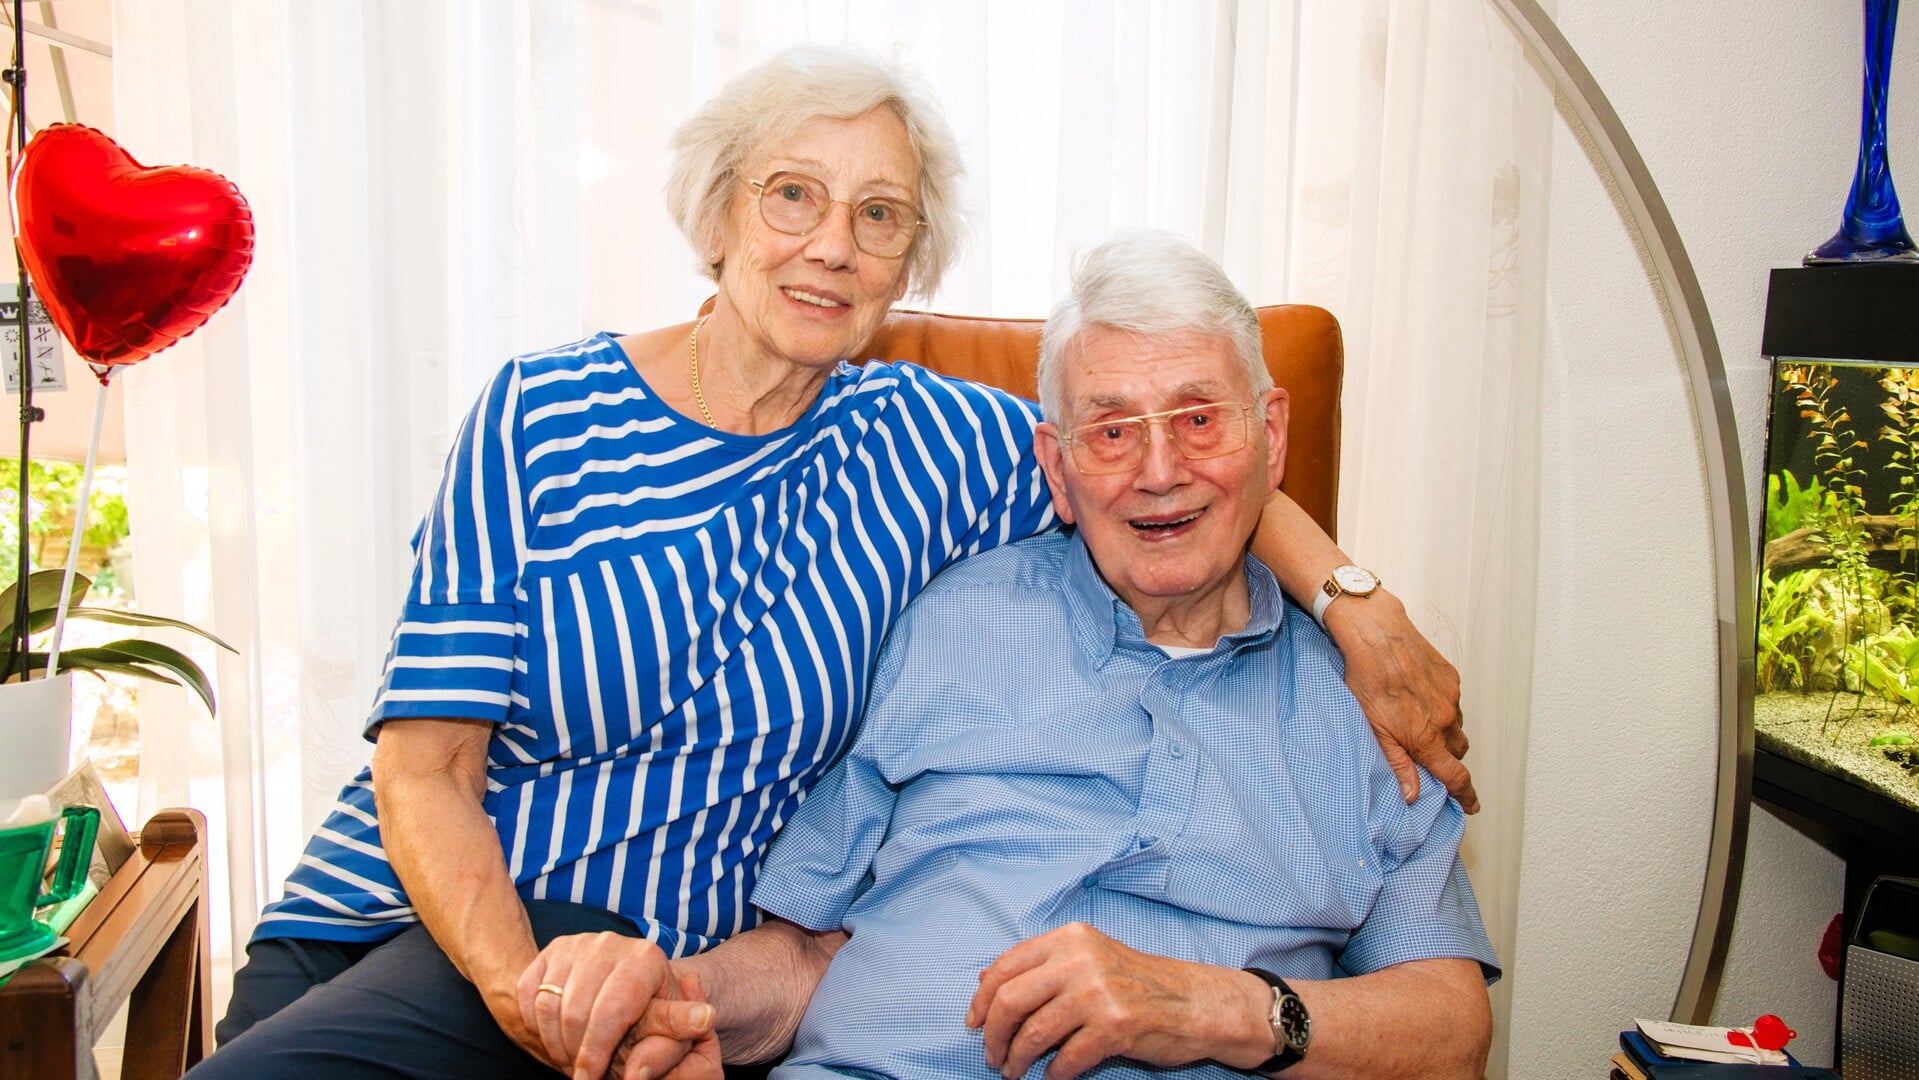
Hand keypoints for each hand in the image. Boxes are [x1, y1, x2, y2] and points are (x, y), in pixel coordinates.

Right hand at [517, 931, 715, 1079]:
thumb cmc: (655, 1017)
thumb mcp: (674, 1033)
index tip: (589, 1079)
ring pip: (547, 1002)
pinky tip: (555, 1035)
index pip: (611, 1012)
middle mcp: (610, 943)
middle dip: (573, 1051)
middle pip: (575, 1010)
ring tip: (570, 1057)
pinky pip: (528, 992)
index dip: (596, 1053)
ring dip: (553, 1040)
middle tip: (579, 1072)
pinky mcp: (552, 949)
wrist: (634, 988)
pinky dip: (534, 1022)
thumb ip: (670, 1043)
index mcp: (646, 959)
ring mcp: (578, 943)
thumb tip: (684, 1035)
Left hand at [964, 923, 1269, 1079]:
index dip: (982, 999)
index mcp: (1070, 939)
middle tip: (990, 1054)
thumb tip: (983, 980)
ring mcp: (1099, 993)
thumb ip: (1041, 964)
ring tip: (1013, 1071)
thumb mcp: (1088, 956)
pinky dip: (1054, 1073)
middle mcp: (1081, 960)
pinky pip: (1066, 1059)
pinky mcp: (1115, 1027)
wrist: (1193, 1002)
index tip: (973, 1022)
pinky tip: (1053, 1075)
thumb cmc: (1136, 982)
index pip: (1006, 966)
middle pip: (1011, 1000)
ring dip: (1017, 1059)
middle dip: (992, 1034)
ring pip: (1034, 1033)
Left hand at [1326, 589, 1476, 812]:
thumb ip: (1396, 764)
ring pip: (1455, 726)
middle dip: (1447, 758)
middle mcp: (1445, 720)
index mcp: (1427, 738)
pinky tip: (1420, 698)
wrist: (1378, 635)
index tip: (1472, 805)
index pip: (1455, 776)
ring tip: (1419, 723)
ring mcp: (1450, 697)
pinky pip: (1453, 701)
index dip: (1466, 795)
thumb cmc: (1368, 680)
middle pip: (1457, 751)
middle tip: (1427, 755)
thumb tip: (1413, 795)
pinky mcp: (1450, 677)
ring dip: (1444, 732)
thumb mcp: (1373, 729)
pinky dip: (1442, 707)